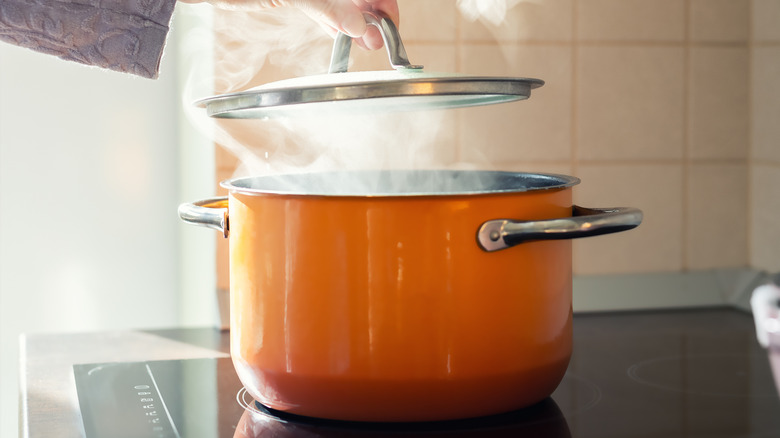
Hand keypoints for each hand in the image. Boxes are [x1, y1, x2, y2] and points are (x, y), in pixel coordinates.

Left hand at [183, 0, 399, 50]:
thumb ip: (327, 6)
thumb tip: (359, 25)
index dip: (383, 4)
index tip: (387, 26)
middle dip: (372, 14)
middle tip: (376, 40)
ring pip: (344, 3)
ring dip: (357, 20)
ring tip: (365, 41)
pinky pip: (326, 6)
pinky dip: (336, 19)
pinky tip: (343, 32)